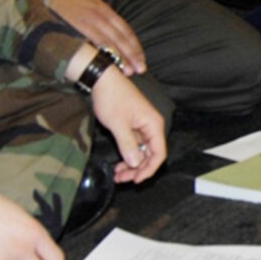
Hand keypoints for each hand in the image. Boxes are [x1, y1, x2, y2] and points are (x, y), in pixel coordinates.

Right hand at [49, 0, 146, 72]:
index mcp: (101, 6)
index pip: (123, 27)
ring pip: (111, 39)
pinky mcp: (78, 23)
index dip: (133, 44)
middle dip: (132, 53)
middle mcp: (99, 11)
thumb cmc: (59, 2)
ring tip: (129, 71)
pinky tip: (111, 62)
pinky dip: (106, 51)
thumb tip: (102, 36)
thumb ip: (93, 17)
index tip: (140, 58)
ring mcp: (89, 17)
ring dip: (122, 56)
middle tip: (140, 69)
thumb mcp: (81, 3)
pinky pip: (96, 39)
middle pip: (121, 35)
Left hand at [91, 67, 166, 183]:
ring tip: (118, 174)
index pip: (159, 153)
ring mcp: (142, 127)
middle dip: (138, 169)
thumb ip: (128, 145)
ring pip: (142, 152)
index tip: (135, 179)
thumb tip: (136, 164)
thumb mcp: (118, 124)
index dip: (149, 169)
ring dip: (131, 165)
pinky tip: (118, 164)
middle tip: (122, 179)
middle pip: (151, 155)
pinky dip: (127, 155)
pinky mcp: (133, 126)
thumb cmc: (112, 96)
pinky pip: (135, 146)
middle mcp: (151, 126)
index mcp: (153, 124)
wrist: (102, 80)